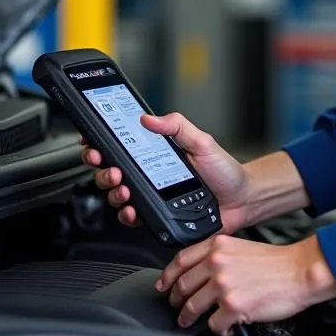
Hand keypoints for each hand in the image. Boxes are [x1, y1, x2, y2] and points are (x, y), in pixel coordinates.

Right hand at [83, 113, 251, 232]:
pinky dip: (127, 214)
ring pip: (117, 194)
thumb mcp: (201, 141)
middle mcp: (149, 175)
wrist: (242, 200)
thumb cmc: (224, 171)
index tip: (93, 140)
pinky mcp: (157, 217)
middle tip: (110, 167)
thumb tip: (148, 118)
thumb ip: (177, 126)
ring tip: (122, 187)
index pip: (121, 147)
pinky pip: (133, 218)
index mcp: (156, 154)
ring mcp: (152, 197)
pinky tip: (132, 209)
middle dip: (102, 168)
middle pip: (111, 171)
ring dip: (112, 190)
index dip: (101, 143)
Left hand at [157, 234, 335, 335]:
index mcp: (218, 246)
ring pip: (192, 307)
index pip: (181, 260)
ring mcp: (223, 285)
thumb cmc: (277, 263)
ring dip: (189, 318)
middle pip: (183, 286)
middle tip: (178, 308)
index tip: (163, 286)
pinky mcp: (232, 306)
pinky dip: (218, 329)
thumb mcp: (241, 247)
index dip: (168, 276)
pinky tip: (225, 327)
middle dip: (177, 300)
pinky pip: (213, 324)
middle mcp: (217, 263)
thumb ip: (218, 257)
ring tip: (191, 322)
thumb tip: (200, 275)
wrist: (300, 271)